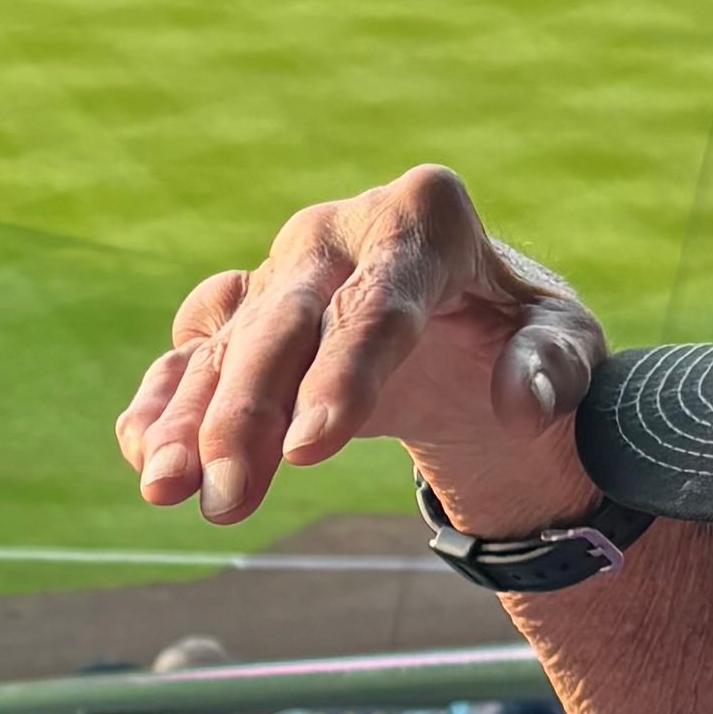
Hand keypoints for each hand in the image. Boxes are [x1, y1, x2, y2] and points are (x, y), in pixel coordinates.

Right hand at [116, 168, 604, 536]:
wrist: (468, 333)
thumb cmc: (519, 331)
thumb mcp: (565, 345)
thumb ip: (550, 369)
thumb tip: (518, 407)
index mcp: (422, 217)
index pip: (378, 301)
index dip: (342, 374)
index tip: (310, 450)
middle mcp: (338, 231)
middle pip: (284, 319)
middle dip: (248, 410)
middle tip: (228, 496)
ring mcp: (283, 271)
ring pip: (226, 343)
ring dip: (189, 420)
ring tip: (166, 491)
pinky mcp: (244, 312)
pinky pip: (193, 354)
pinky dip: (162, 403)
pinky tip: (146, 459)